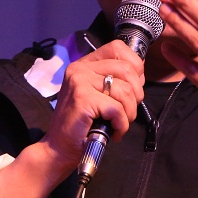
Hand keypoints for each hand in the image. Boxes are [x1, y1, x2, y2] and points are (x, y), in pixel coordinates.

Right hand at [0, 40, 144, 197]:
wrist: (58, 149)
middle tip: (127, 111)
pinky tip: (113, 131)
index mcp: (85, 64)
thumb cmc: (81, 124)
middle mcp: (80, 69)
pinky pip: (117, 109)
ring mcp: (80, 82)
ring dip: (129, 113)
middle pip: (127, 70)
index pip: (118, 48)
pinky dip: (121, 125)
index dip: (134, 65)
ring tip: (118, 123)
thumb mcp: (97, 94)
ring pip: (126, 91)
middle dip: (136, 94)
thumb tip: (139, 74)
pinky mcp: (82, 99)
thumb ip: (113, 80)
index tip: (133, 86)